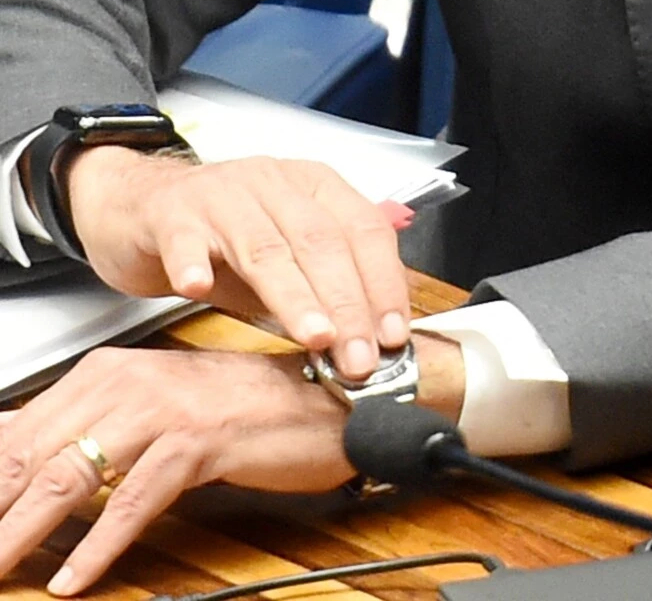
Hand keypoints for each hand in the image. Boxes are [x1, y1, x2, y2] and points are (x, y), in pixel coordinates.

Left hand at [0, 348, 351, 594]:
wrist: (324, 398)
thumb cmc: (238, 408)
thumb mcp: (150, 408)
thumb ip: (83, 428)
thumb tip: (12, 446)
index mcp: (104, 372)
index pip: (15, 433)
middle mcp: (126, 383)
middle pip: (28, 457)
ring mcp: (162, 410)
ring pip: (68, 479)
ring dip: (20, 534)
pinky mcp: (199, 440)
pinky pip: (133, 499)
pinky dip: (97, 544)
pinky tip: (74, 576)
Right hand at [63, 150, 410, 375]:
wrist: (136, 207)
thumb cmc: (219, 238)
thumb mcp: (281, 262)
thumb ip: (316, 292)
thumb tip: (362, 342)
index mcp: (315, 187)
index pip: (364, 231)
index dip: (382, 284)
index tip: (393, 334)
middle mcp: (274, 183)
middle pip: (321, 243)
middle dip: (347, 304)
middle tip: (359, 356)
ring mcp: (221, 195)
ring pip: (265, 247)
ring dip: (295, 296)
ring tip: (316, 336)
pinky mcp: (169, 213)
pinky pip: (184, 240)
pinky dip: (193, 263)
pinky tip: (198, 289)